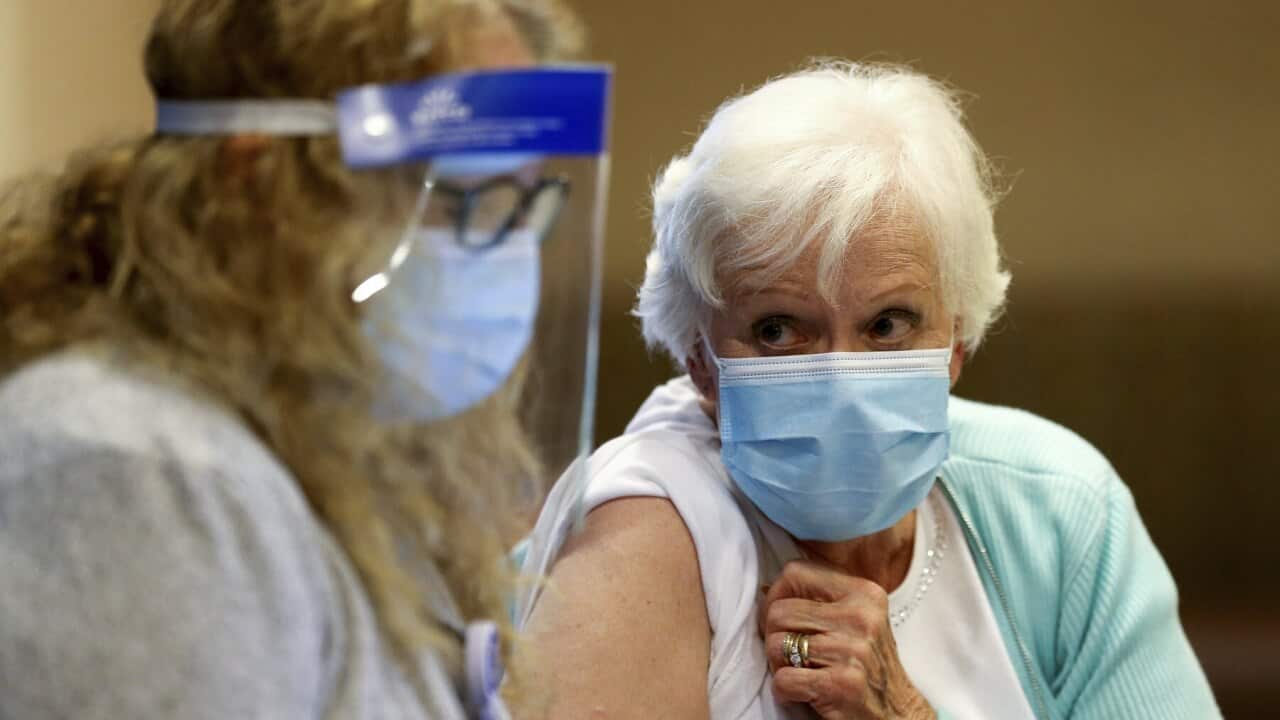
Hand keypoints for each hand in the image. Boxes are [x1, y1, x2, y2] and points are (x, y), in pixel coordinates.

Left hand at [759, 559, 934, 719]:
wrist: (899, 713)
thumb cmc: (869, 666)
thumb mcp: (857, 620)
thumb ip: (819, 599)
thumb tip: (764, 588)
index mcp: (864, 593)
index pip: (795, 573)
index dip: (777, 595)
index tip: (783, 619)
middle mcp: (860, 617)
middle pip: (779, 610)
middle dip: (774, 635)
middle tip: (790, 654)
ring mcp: (851, 651)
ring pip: (776, 644)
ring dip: (778, 664)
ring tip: (799, 672)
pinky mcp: (840, 684)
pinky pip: (783, 679)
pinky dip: (783, 691)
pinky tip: (801, 693)